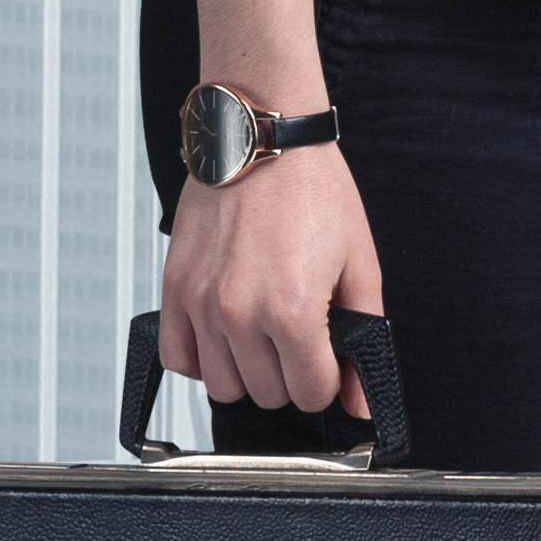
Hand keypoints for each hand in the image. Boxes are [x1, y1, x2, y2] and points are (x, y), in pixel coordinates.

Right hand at [159, 137, 380, 419]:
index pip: (311, 392)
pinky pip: (178, 358)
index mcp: (294, 310)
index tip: (329, 359)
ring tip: (265, 336)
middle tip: (301, 339)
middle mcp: (242, 313)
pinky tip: (225, 336)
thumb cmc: (313, 192)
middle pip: (267, 394)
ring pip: (222, 386)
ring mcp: (202, 304)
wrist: (263, 140)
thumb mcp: (361, 264)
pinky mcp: (175, 289)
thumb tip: (363, 400)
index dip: (328, 380)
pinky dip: (201, 358)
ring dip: (247, 372)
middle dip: (292, 376)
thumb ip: (365, 337)